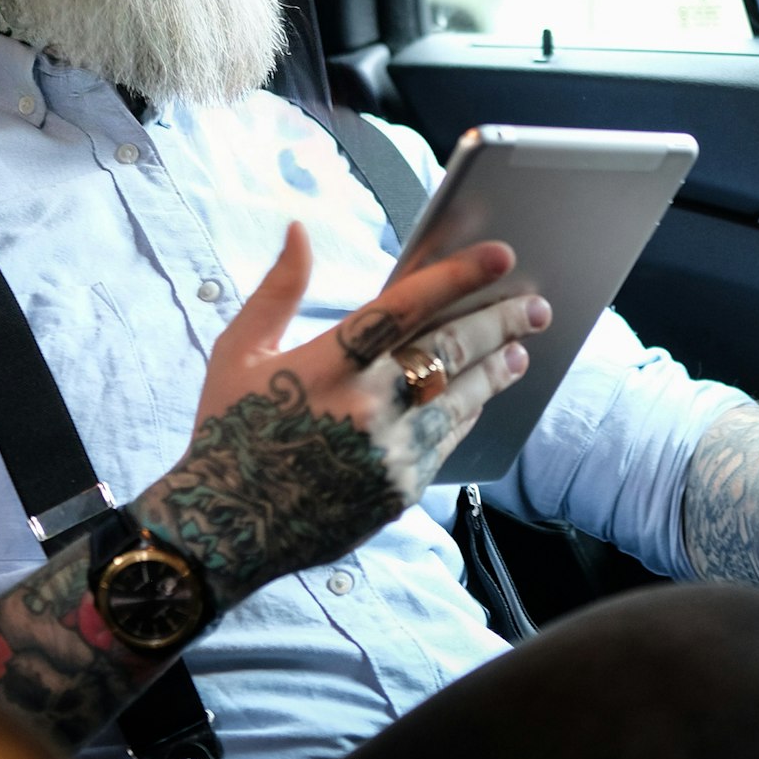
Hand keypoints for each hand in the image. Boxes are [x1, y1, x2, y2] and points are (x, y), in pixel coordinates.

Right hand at [136, 222, 546, 609]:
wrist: (225, 528)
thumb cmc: (228, 430)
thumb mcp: (237, 353)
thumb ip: (278, 289)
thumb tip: (299, 231)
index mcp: (327, 363)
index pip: (405, 307)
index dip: (457, 277)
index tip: (501, 257)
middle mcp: (365, 406)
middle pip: (450, 351)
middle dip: (499, 323)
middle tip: (533, 305)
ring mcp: (388, 452)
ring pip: (462, 398)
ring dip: (496, 369)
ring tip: (520, 348)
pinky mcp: (399, 489)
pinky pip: (448, 441)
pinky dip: (469, 412)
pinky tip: (482, 396)